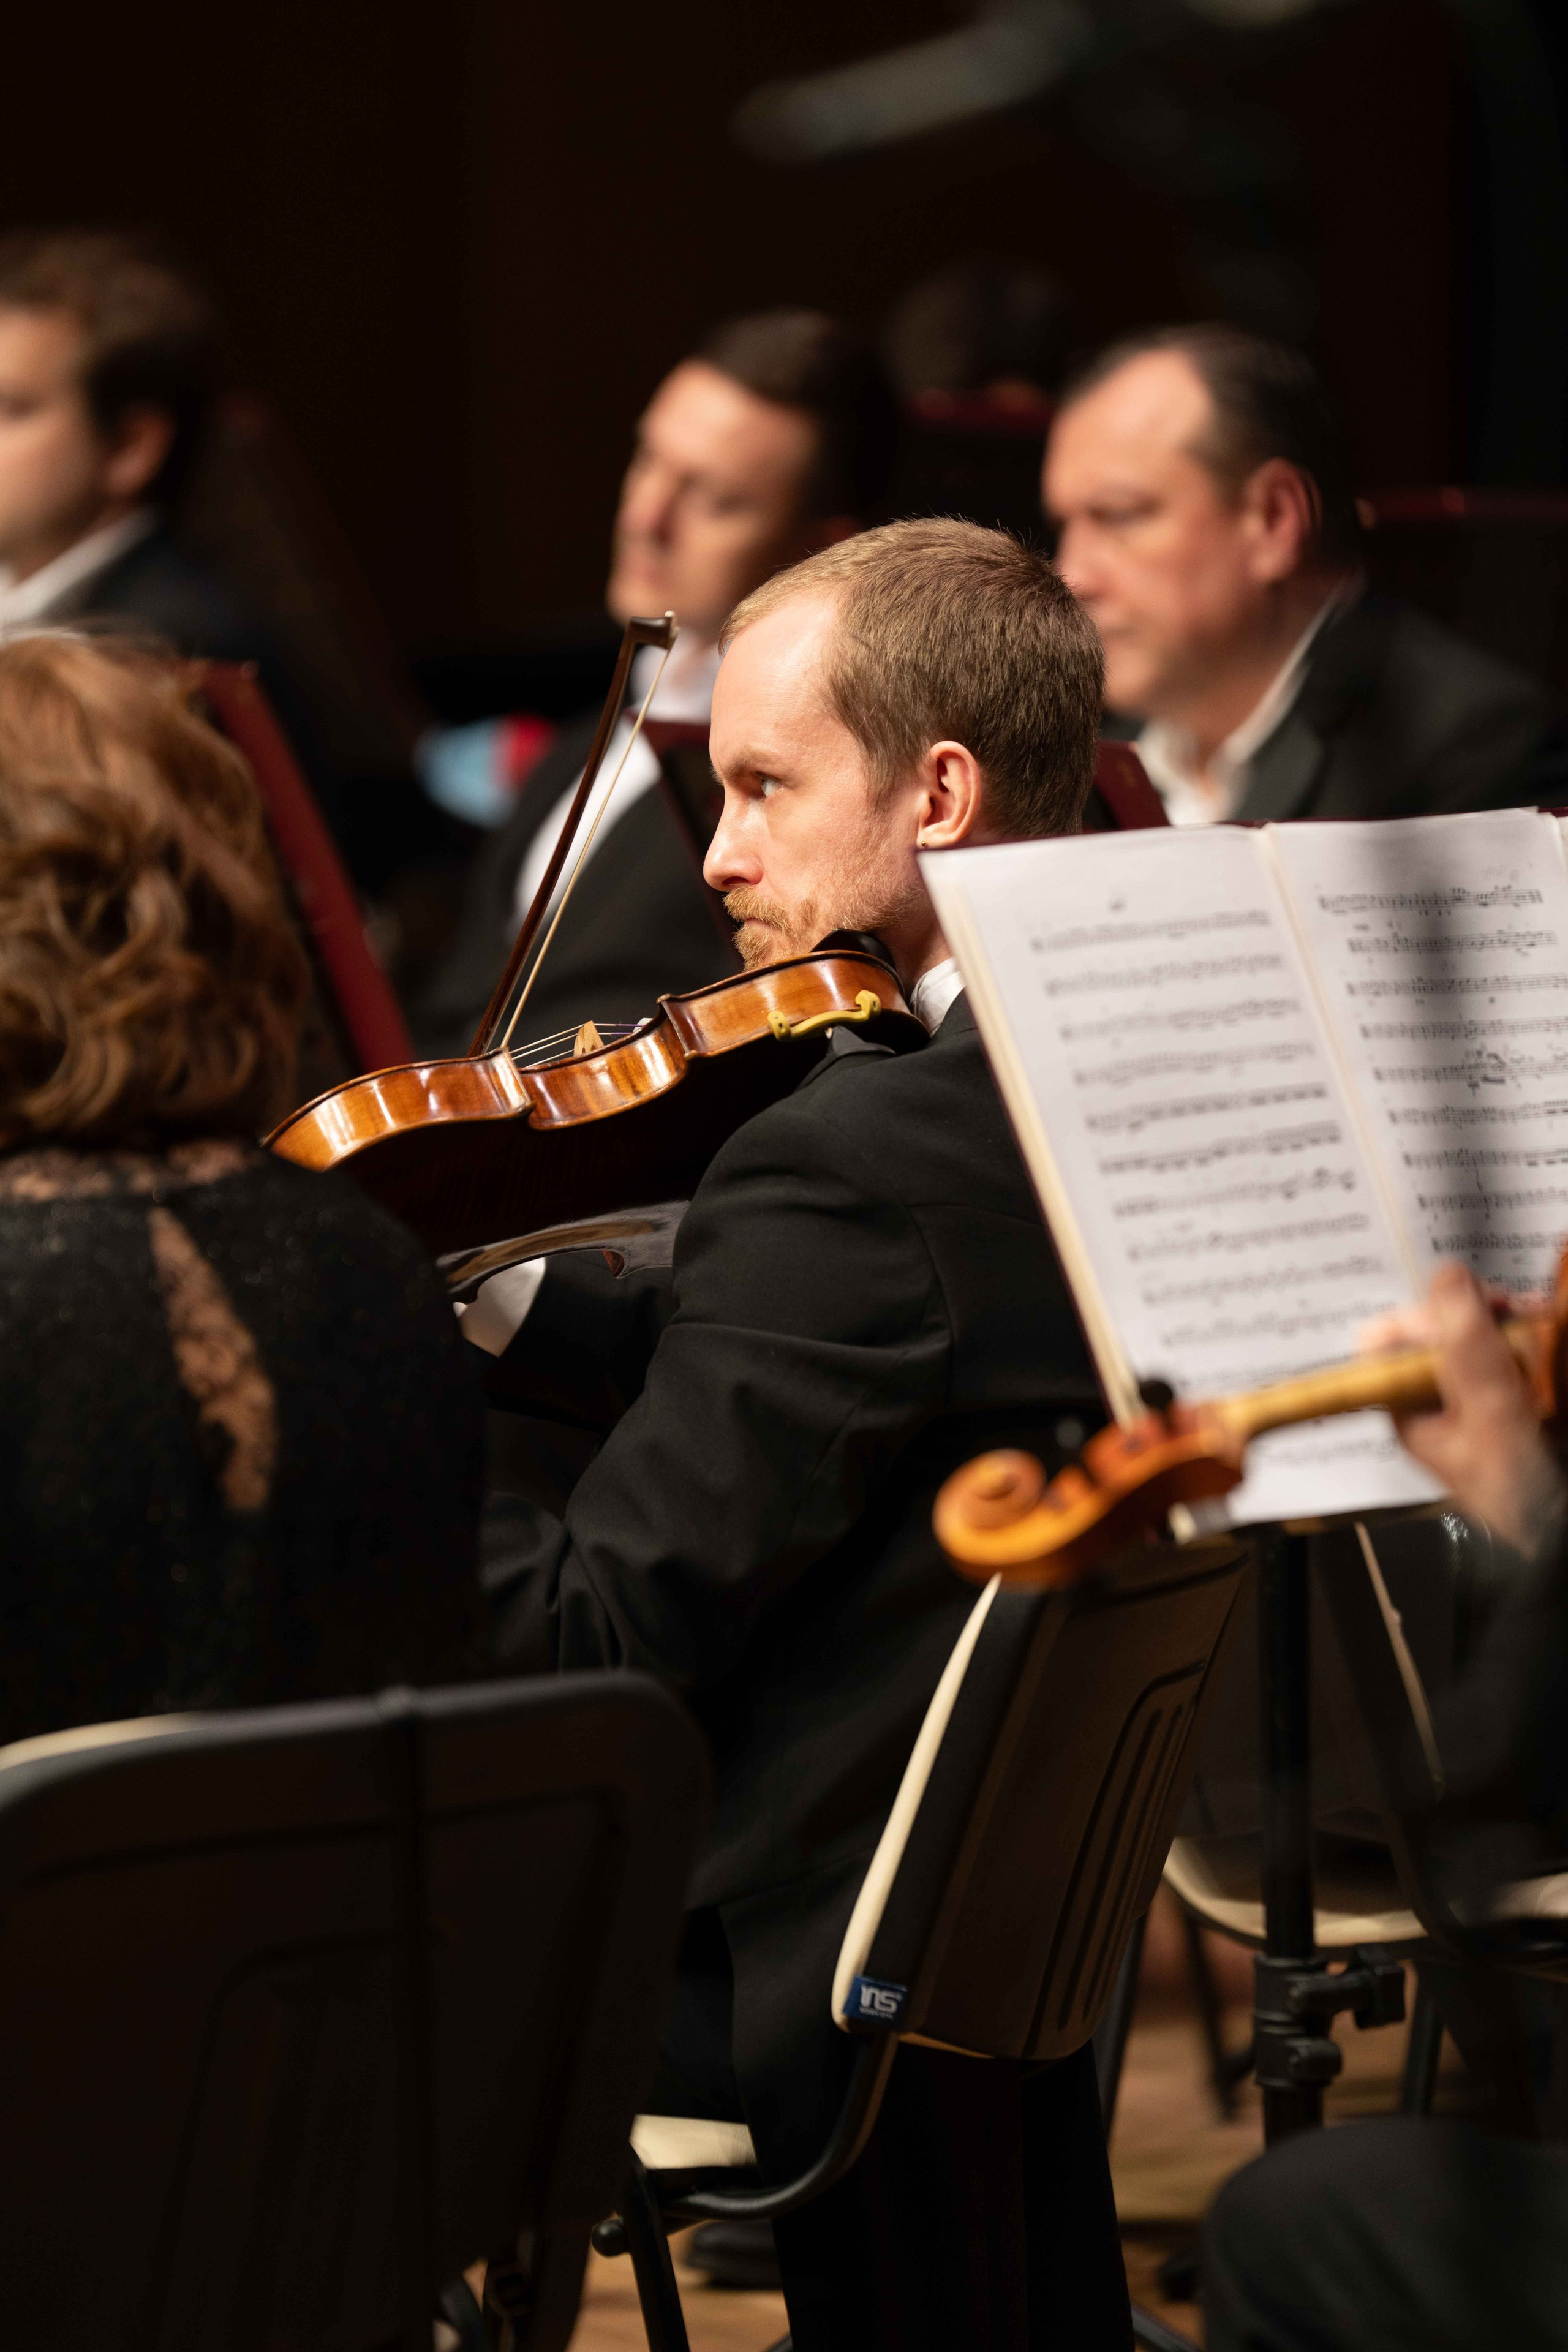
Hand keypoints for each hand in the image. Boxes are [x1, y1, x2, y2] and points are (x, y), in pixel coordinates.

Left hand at [1359, 1263, 1566, 1556]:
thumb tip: (1447, 1278)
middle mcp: (1436, 1404)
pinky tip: (1546, 1339)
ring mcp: (1475, 1404)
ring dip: (1506, 1324)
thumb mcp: (1492, 1415)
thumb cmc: (1521, 1498)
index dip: (1423, 1315)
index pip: (1390, 1344)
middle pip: (1437, 1334)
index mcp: (1409, 1411)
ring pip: (1477, 1341)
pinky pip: (1510, 1358)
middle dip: (1474, 1313)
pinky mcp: (1511, 1404)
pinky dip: (1528, 1343)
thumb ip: (1468, 1349)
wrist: (1561, 1539)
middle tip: (1509, 1308)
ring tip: (1533, 1317)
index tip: (1463, 1304)